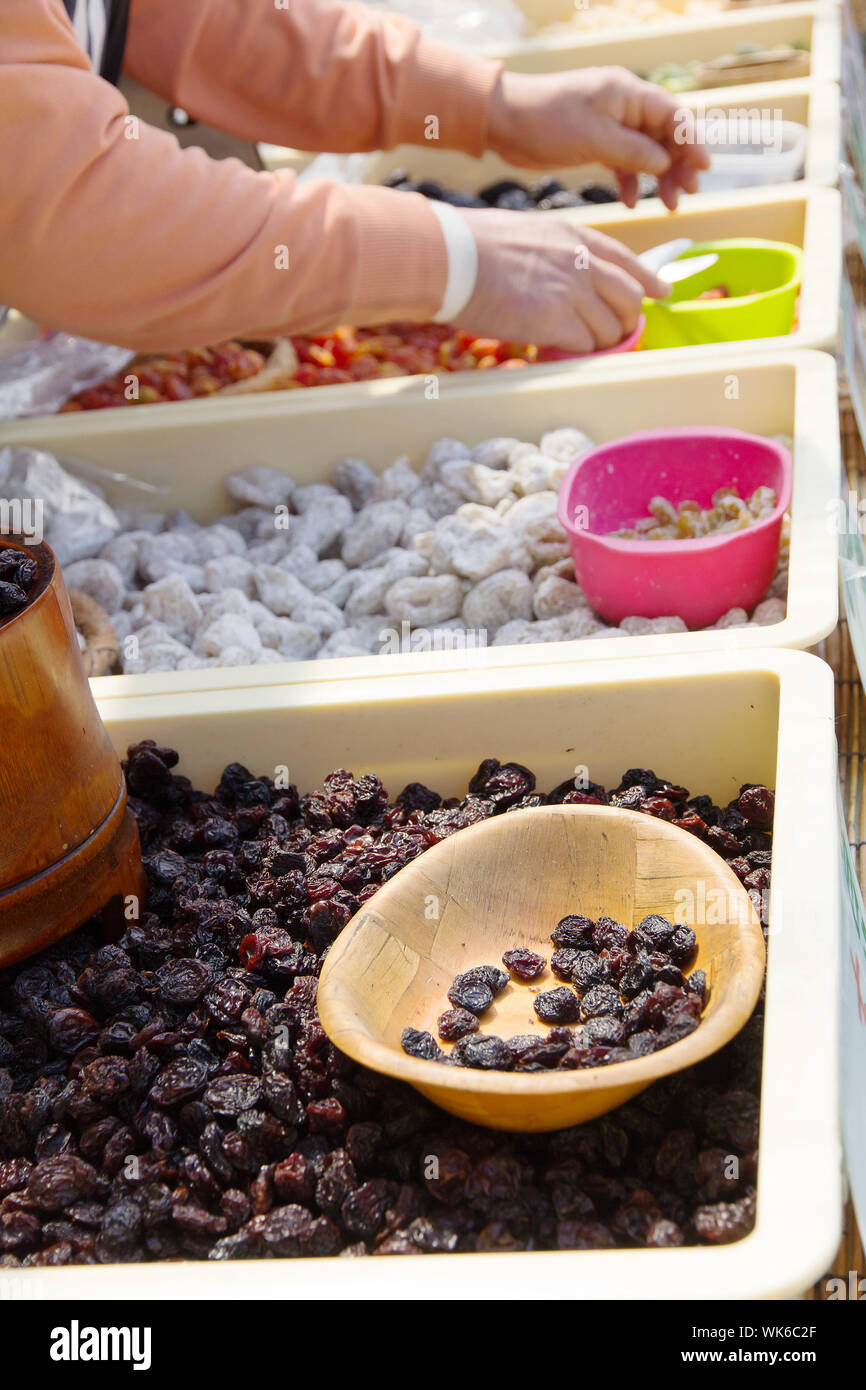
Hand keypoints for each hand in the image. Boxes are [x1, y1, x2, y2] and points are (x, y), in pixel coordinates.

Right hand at [453, 208, 670, 353]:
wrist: (452, 257)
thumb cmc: (474, 246)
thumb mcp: (528, 233)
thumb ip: (556, 253)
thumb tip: (564, 278)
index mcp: (575, 236)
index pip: (626, 259)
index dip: (648, 278)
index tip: (660, 291)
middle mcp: (581, 261)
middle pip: (628, 296)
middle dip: (629, 319)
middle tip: (620, 333)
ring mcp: (570, 291)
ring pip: (609, 327)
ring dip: (602, 342)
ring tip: (585, 346)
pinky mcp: (554, 321)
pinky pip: (584, 345)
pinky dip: (579, 352)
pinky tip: (564, 350)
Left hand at [487, 66, 709, 209]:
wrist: (506, 123)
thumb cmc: (547, 120)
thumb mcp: (595, 138)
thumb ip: (633, 152)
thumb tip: (664, 163)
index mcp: (628, 94)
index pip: (673, 115)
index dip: (692, 141)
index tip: (703, 168)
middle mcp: (624, 107)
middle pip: (665, 136)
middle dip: (678, 165)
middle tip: (686, 195)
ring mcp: (611, 126)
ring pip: (647, 153)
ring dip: (659, 178)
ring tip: (668, 204)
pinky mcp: (596, 144)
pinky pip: (625, 163)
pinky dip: (631, 182)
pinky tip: (632, 202)